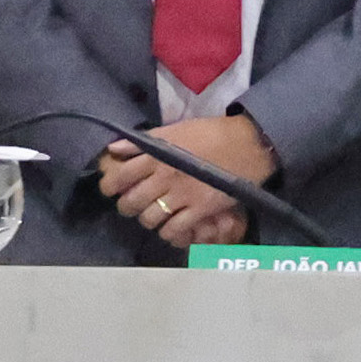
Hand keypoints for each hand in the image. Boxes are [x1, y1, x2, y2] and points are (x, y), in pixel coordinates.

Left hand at [94, 111, 278, 250]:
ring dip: (147, 220)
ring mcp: (182, 195)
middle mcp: (165, 177)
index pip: (120, 176)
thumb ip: (143, 141)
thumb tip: (113, 148)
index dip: (110, 186)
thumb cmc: (212, 133)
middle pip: (131, 202)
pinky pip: (174, 229)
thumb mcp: (176, 130)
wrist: (250, 144)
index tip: (112, 189)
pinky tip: (171, 227)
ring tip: (154, 216)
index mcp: (156, 156)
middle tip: (134, 204)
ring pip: (149, 218)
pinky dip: (168, 232)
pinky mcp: (201, 209)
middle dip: (127, 206)